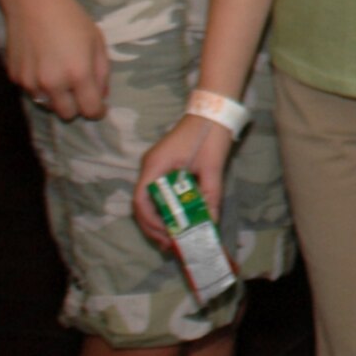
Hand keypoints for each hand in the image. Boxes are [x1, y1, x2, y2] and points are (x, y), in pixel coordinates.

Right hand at [2, 0, 110, 119]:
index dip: (98, 111)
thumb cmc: (70, 18)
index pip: (89, 110)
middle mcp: (53, 83)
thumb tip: (102, 95)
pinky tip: (43, 66)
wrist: (33, 2)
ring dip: (57, 98)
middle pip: (67, 114)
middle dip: (77, 107)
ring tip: (60, 75)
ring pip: (47, 104)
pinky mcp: (15, 77)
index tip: (100, 107)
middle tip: (80, 92)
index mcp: (78, 73)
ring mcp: (31, 82)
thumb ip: (102, 71)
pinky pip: (31, 91)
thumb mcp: (97, 41)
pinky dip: (40, 87)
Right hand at [133, 115, 233, 246]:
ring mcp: (155, 166)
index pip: (141, 200)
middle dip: (154, 227)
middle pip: (142, 204)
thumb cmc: (210, 135)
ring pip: (149, 199)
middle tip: (170, 245)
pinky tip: (177, 219)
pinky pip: (158, 192)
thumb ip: (210, 196)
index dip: (151, 222)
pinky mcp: (164, 166)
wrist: (214, 110)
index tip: (167, 236)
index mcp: (155, 165)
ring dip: (159, 219)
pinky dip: (165, 207)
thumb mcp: (212, 168)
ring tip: (173, 238)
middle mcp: (149, 167)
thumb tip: (211, 223)